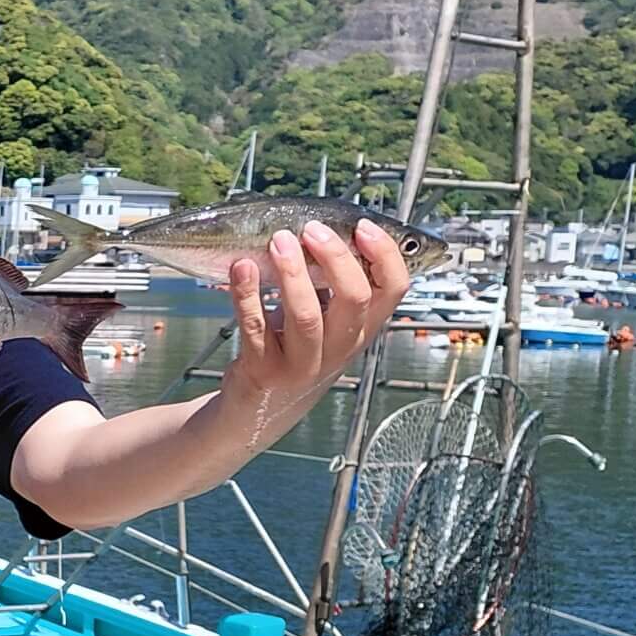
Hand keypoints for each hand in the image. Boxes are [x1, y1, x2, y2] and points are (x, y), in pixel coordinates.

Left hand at [221, 218, 411, 423]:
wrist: (257, 409)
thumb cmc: (293, 351)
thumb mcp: (325, 323)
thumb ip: (332, 286)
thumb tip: (331, 228)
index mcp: (360, 330)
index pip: (393, 290)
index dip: (385, 255)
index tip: (363, 226)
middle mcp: (338, 349)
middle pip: (354, 299)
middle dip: (335, 257)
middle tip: (311, 229)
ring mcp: (301, 363)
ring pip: (306, 316)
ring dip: (292, 273)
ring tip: (278, 241)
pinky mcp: (263, 370)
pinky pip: (255, 327)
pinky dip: (246, 294)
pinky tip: (241, 268)